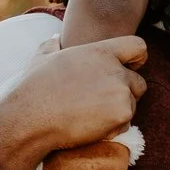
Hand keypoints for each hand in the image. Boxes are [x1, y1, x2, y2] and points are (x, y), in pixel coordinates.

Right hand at [0, 36, 147, 169]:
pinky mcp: (122, 113)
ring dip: (117, 113)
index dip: (136, 60)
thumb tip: (55, 39)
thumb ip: (52, 46)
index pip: (138, 47)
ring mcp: (121, 91)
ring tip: (89, 117)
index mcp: (99, 52)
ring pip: (132, 105)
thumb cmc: (33, 89)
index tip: (129, 70)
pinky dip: (112, 129)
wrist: (31, 117)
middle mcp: (114, 69)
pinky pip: (126, 124)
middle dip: (125, 94)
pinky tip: (90, 128)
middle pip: (138, 83)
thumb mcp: (41, 59)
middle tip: (100, 104)